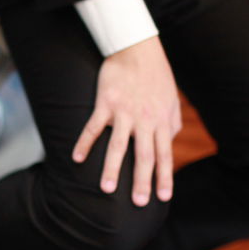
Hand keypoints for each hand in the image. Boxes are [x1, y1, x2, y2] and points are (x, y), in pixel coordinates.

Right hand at [72, 36, 181, 205]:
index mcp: (162, 121)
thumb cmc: (156, 74)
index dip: (165, 177)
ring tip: (106, 190)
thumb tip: (170, 140)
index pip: (165, 155)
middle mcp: (145, 120)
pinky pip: (94, 127)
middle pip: (145, 156)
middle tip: (140, 202)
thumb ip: (172, 122)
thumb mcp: (171, 98)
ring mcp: (125, 112)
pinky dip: (85, 143)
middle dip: (143, 181)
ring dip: (112, 169)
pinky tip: (76, 159)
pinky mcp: (106, 103)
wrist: (137, 47)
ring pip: (119, 146)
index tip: (163, 197)